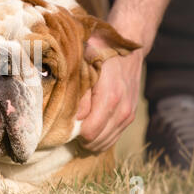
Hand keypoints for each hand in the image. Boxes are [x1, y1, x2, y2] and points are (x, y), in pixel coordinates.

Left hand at [76, 37, 143, 151]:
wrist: (127, 51)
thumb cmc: (100, 55)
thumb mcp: (84, 67)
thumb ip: (79, 93)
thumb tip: (75, 118)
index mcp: (109, 97)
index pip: (89, 132)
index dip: (73, 132)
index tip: (62, 124)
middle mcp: (122, 109)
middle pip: (97, 141)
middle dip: (80, 138)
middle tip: (67, 127)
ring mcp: (128, 114)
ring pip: (106, 143)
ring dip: (90, 140)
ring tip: (77, 128)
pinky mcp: (130, 116)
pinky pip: (114, 137)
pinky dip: (100, 138)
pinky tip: (89, 130)